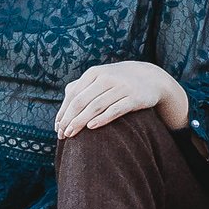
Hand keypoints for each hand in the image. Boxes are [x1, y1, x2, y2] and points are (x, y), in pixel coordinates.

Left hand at [56, 61, 185, 138]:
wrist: (151, 77)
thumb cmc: (118, 81)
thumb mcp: (100, 78)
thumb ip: (81, 88)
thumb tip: (63, 106)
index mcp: (94, 73)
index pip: (73, 95)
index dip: (63, 112)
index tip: (57, 128)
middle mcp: (106, 78)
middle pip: (81, 101)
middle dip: (69, 119)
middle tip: (62, 135)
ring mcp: (121, 87)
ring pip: (96, 106)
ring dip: (81, 121)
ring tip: (72, 134)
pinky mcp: (134, 98)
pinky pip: (115, 109)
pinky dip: (102, 118)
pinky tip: (91, 127)